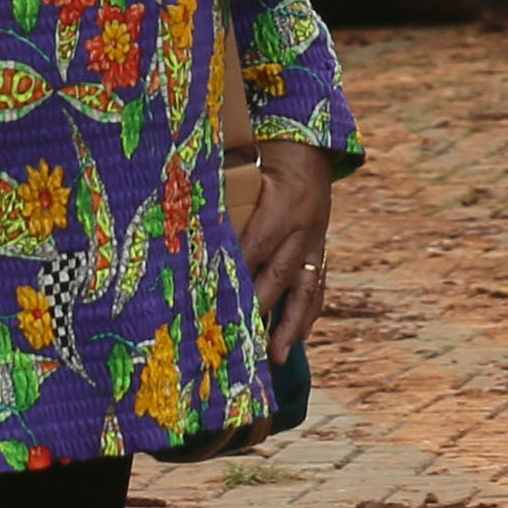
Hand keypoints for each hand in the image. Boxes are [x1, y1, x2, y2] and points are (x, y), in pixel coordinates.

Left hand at [230, 139, 342, 358]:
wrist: (308, 151)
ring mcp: (315, 243)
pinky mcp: (321, 251)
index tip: (216, 300)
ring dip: (290, 325)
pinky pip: (318, 286)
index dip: (238, 273)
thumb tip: (186, 226)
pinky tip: (298, 337)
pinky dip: (308, 313)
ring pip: (305, 289)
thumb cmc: (264, 162)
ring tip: (277, 357)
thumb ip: (221, 200)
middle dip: (261, 309)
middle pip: (279, 274)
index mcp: (282, 206)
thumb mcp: (245, 173)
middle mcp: (303, 228)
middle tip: (242, 340)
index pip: (256, 245)